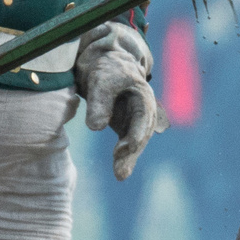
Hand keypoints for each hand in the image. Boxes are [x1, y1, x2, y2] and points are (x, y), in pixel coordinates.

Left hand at [77, 22, 166, 179]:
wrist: (107, 65)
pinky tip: (120, 172)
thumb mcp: (100, 81)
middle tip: (121, 171)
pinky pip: (128, 144)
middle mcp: (144, 110)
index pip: (142, 118)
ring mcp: (137, 119)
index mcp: (143, 96)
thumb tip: (95, 128)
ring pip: (136, 142)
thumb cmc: (106, 70)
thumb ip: (99, 103)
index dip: (135, 134)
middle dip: (132, 152)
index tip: (124, 148)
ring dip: (129, 158)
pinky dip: (124, 157)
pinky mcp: (127, 125)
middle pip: (141, 133)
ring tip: (120, 175)